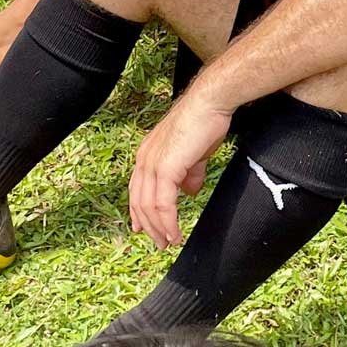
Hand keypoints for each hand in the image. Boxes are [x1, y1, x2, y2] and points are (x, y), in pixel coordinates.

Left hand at [128, 90, 231, 248]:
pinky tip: (175, 232)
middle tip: (160, 242)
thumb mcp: (194, 153)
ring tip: (169, 242)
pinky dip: (168, 222)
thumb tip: (190, 191)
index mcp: (147, 153)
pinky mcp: (165, 168)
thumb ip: (189, 173)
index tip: (144, 228)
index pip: (137, 188)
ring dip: (158, 228)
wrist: (210, 104)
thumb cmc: (204, 122)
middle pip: (139, 201)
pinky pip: (163, 203)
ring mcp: (153, 163)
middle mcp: (144, 158)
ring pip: (149, 206)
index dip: (139, 210)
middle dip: (148, 225)